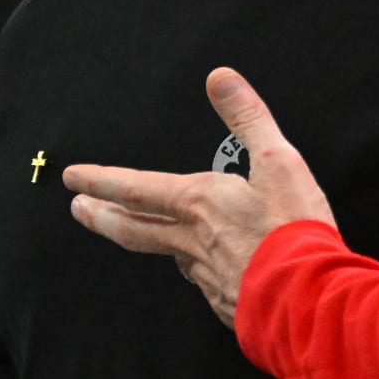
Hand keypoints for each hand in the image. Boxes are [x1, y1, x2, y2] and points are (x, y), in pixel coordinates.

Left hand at [65, 67, 335, 327]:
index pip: (136, 188)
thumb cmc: (292, 229)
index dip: (101, 180)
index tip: (73, 178)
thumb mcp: (277, 160)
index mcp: (198, 203)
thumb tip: (219, 78)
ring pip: (167, 254)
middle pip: (134, 228)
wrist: (306, 297)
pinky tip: (200, 268)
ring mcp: (205, 274)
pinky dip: (193, 268)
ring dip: (146, 240)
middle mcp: (191, 240)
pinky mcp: (224, 300)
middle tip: (79, 210)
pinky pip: (201, 279)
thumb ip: (247, 117)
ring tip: (139, 233)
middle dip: (102, 216)